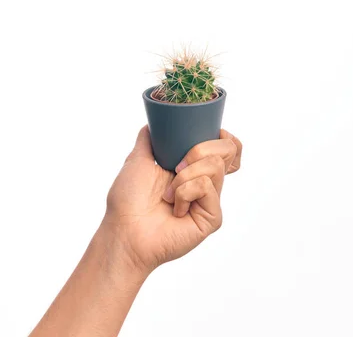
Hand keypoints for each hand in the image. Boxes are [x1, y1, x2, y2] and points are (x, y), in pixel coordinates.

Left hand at [104, 125, 242, 273]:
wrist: (123, 230)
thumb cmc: (127, 201)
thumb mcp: (138, 160)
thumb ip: (148, 139)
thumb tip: (153, 123)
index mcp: (193, 168)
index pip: (227, 148)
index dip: (224, 138)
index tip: (211, 133)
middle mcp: (205, 183)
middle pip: (229, 150)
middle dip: (201, 149)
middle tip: (176, 166)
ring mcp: (210, 201)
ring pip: (215, 166)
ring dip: (184, 175)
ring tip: (167, 194)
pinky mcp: (212, 217)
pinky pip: (206, 187)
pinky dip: (184, 192)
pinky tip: (175, 210)